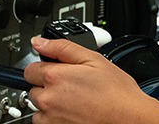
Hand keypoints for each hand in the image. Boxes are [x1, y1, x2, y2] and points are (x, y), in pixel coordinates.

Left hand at [22, 37, 158, 123]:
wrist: (128, 118)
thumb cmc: (116, 91)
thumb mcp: (93, 58)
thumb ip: (62, 48)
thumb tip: (39, 42)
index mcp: (55, 77)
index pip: (30, 69)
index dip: (44, 66)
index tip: (55, 69)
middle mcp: (48, 99)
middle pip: (32, 88)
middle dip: (47, 85)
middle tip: (70, 85)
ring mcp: (51, 118)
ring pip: (38, 108)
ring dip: (48, 103)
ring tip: (72, 100)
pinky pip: (44, 123)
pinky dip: (53, 118)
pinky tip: (72, 112)